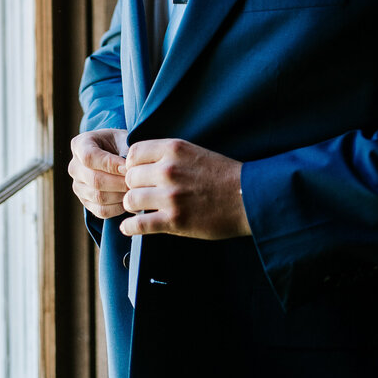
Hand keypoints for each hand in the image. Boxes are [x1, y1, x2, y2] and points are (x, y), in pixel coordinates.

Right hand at [68, 129, 128, 219]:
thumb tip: (129, 170)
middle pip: (94, 180)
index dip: (110, 164)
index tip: (129, 167)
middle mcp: (74, 167)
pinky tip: (129, 199)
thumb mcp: (123, 139)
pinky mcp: (85, 202)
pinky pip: (101, 210)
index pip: (89, 157)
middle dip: (119, 182)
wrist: (116, 154)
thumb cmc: (121, 144)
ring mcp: (78, 186)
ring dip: (120, 195)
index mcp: (80, 145)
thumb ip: (126, 151)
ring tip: (136, 191)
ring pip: (98, 197)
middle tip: (138, 183)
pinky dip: (118, 208)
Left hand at [120, 139, 250, 239]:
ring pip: (130, 200)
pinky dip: (130, 228)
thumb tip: (141, 164)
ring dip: (133, 206)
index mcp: (174, 149)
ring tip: (141, 209)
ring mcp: (170, 196)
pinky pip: (138, 225)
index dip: (133, 165)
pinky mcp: (174, 221)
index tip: (138, 173)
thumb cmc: (223, 175)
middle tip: (142, 193)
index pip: (134, 153)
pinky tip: (130, 228)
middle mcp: (169, 170)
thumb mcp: (194, 152)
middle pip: (129, 177)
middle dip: (133, 186)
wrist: (248, 197)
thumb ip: (168, 155)